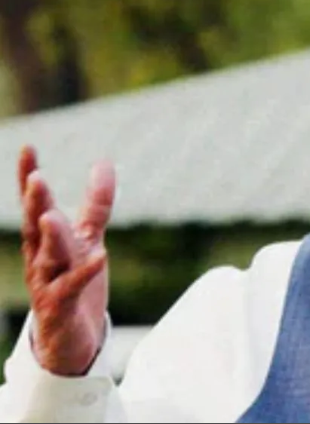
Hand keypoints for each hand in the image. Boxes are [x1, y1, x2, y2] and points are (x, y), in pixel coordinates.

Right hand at [18, 146, 115, 376]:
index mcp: (44, 240)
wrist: (71, 338)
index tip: (28, 148)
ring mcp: (48, 283)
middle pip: (36, 227)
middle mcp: (41, 259)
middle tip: (36, 179)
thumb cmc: (74, 282)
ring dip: (50, 236)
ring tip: (52, 216)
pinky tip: (100, 257)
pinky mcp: (61, 307)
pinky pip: (73, 287)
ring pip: (47, 257)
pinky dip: (85, 272)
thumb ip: (95, 204)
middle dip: (35, 204)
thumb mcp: (87, 239)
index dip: (28, 177)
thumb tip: (104, 163)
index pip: (36, 205)